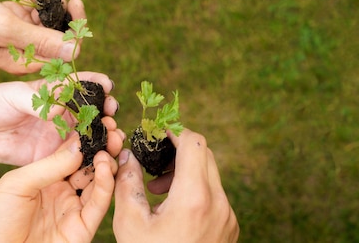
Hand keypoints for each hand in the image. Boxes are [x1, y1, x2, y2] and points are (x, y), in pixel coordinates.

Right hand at [0, 0, 84, 73]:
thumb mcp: (5, 29)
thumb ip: (41, 40)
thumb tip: (75, 52)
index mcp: (25, 60)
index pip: (66, 49)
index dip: (75, 26)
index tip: (74, 1)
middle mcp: (24, 48)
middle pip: (60, 28)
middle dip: (56, 4)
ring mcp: (17, 31)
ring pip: (47, 12)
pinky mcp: (10, 16)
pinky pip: (32, 4)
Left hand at [0, 72, 122, 170]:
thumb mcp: (13, 94)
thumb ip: (38, 99)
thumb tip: (59, 108)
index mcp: (55, 92)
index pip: (82, 85)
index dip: (97, 84)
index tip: (108, 86)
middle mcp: (62, 113)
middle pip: (92, 111)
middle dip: (106, 110)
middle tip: (112, 113)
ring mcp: (58, 135)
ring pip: (88, 134)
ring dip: (103, 134)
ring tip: (113, 135)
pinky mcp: (52, 157)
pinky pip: (74, 157)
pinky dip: (90, 156)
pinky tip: (100, 155)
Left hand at [0, 136, 117, 242]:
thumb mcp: (17, 184)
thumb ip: (50, 164)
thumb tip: (81, 143)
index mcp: (46, 178)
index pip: (72, 152)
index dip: (86, 136)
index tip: (99, 118)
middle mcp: (63, 192)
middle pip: (91, 165)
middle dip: (103, 145)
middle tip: (113, 129)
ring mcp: (74, 209)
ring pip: (100, 181)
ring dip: (108, 160)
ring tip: (111, 142)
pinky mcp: (82, 227)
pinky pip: (99, 203)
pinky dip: (105, 183)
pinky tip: (104, 164)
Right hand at [113, 128, 238, 242]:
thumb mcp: (130, 223)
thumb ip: (128, 183)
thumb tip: (128, 156)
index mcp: (194, 197)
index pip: (194, 142)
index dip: (175, 132)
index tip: (157, 135)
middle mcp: (218, 202)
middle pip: (205, 154)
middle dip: (179, 151)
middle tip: (154, 163)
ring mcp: (228, 216)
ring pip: (211, 174)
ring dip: (187, 171)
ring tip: (159, 190)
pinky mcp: (230, 226)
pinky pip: (216, 195)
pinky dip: (196, 190)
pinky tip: (174, 208)